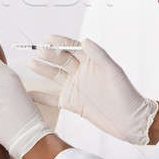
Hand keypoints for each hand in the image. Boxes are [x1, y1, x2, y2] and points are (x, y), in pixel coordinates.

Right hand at [28, 35, 158, 144]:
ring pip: (54, 76)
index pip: (72, 48)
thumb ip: (99, 55)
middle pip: (60, 60)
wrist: (130, 121)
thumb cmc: (126, 93)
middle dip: (49, 55)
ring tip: (31, 64)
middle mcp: (80, 72)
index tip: (47, 38)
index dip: (60, 42)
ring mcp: (74, 87)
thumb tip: (84, 39)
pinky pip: (52, 98)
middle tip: (39, 52)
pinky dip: (40, 96)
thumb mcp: (113, 71)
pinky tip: (28, 93)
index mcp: (90, 62)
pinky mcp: (71, 103)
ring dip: (42, 70)